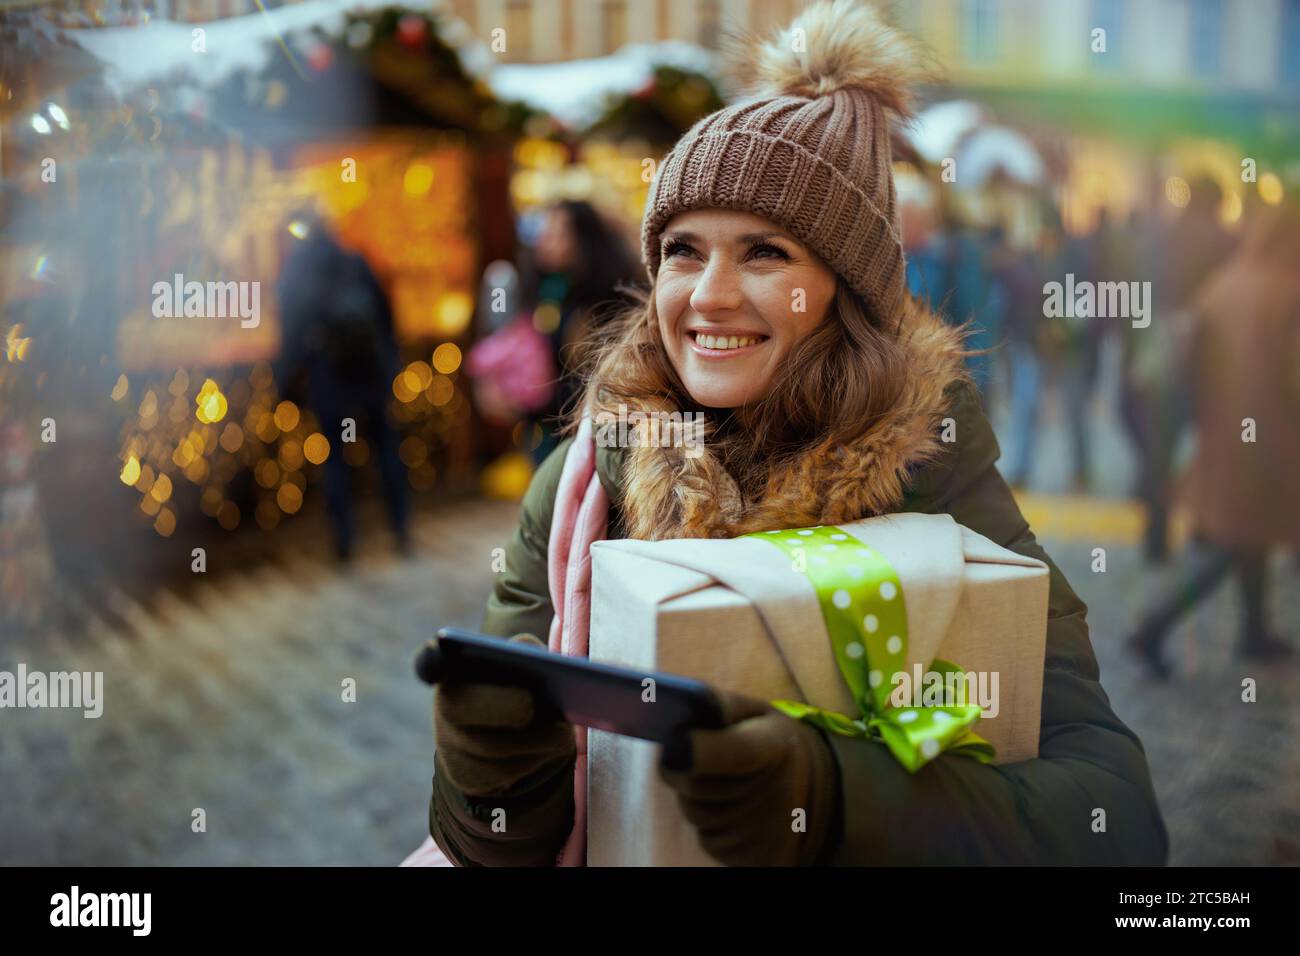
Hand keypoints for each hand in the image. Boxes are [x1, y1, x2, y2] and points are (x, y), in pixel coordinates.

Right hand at [433, 633, 575, 798]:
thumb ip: (524, 651)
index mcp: (455, 667)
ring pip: (488, 748)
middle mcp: (445, 704)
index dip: (430, 659)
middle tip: (529, 705)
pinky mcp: (466, 776)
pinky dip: (530, 762)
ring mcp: (450, 744)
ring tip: (561, 734)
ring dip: (530, 741)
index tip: (438, 650)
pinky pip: (500, 775)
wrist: (518, 731)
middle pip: (458, 708)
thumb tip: (533, 658)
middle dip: (498, 706)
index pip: (430, 660)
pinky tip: (547, 750)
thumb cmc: (522, 683)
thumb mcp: (524, 661)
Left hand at [658, 689, 839, 866]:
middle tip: (699, 757)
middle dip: (684, 771)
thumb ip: (719, 706)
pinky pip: (709, 840)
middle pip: (695, 787)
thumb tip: (681, 714)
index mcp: (774, 746)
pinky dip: (712, 825)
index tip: (674, 743)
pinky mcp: (759, 859)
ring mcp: (767, 832)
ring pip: (695, 814)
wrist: (812, 788)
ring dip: (697, 798)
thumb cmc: (768, 742)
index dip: (699, 751)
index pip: (735, 752)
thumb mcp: (756, 713)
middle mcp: (775, 793)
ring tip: (724, 784)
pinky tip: (734, 810)